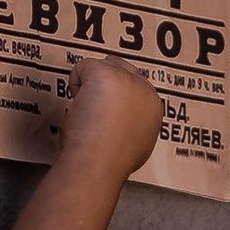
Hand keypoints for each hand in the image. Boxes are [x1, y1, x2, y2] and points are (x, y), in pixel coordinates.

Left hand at [59, 60, 163, 178]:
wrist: (98, 163)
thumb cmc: (110, 161)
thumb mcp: (137, 145)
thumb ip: (134, 125)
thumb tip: (123, 120)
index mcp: (154, 106)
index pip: (133, 85)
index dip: (114, 95)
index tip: (105, 111)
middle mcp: (145, 89)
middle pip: (120, 69)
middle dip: (103, 84)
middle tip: (92, 109)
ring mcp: (127, 79)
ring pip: (102, 66)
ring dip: (89, 85)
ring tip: (86, 111)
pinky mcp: (106, 73)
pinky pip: (84, 66)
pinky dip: (75, 82)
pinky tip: (78, 103)